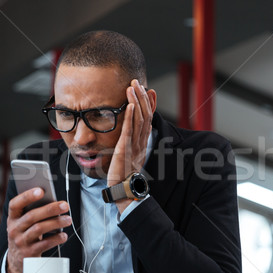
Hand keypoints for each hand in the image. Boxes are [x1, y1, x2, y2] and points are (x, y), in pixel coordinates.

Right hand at [5, 187, 70, 272]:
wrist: (17, 260)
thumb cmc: (26, 234)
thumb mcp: (24, 223)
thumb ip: (34, 211)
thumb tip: (53, 200)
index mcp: (12, 218)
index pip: (15, 204)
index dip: (27, 196)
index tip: (41, 190)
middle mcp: (14, 229)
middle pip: (31, 216)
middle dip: (50, 209)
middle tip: (65, 205)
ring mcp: (20, 242)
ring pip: (38, 229)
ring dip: (56, 223)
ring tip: (68, 219)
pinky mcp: (29, 253)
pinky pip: (44, 244)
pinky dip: (56, 239)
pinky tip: (64, 235)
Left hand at [107, 80, 155, 211]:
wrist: (124, 190)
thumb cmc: (124, 175)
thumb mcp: (130, 156)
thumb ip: (131, 144)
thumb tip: (129, 135)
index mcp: (142, 142)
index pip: (148, 118)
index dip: (148, 103)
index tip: (147, 90)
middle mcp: (141, 141)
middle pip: (145, 115)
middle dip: (141, 97)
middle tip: (137, 82)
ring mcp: (134, 145)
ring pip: (138, 119)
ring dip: (135, 102)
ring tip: (132, 87)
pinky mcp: (125, 149)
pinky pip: (128, 131)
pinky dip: (129, 117)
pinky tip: (128, 105)